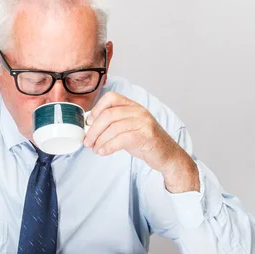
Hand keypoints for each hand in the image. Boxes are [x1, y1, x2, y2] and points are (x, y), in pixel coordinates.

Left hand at [83, 92, 199, 192]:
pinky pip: (122, 139)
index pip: (111, 97)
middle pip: (109, 114)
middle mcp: (138, 111)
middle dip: (94, 129)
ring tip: (95, 149)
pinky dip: (109, 146)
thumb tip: (90, 128)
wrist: (167, 155)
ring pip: (114, 128)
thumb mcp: (128, 128)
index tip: (88, 123)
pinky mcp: (147, 135)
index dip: (96, 109)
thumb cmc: (145, 142)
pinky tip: (103, 152)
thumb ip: (113, 124)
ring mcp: (144, 122)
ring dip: (100, 140)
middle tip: (87, 141)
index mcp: (132, 106)